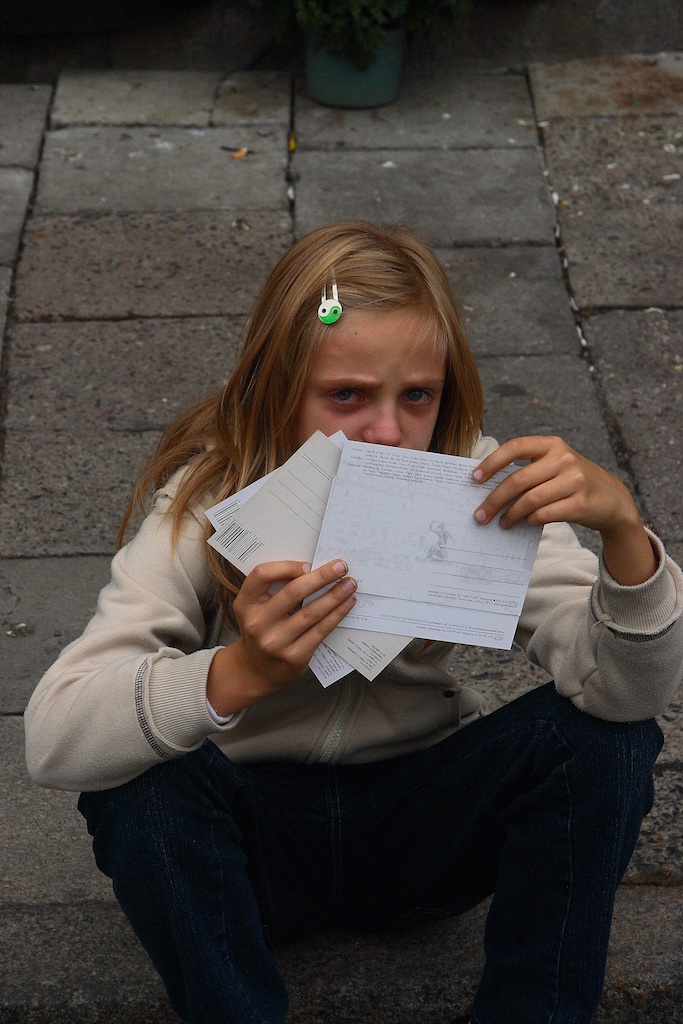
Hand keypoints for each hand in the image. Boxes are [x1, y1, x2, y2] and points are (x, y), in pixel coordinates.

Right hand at [207, 559, 355, 714]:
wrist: (256, 670)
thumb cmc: (262, 629)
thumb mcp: (256, 607)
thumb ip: (274, 588)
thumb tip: (314, 569)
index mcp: (245, 603)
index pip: (261, 575)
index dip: (286, 566)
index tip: (309, 564)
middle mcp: (257, 622)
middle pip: (293, 592)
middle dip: (322, 577)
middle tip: (341, 566)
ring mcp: (275, 641)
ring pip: (311, 612)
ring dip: (335, 595)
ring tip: (350, 584)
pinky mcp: (294, 656)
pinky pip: (320, 630)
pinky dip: (336, 615)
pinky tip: (347, 604)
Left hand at [472, 435, 656, 584]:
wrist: (612, 500)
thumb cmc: (571, 483)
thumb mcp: (554, 466)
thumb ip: (528, 470)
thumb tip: (488, 488)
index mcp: (552, 445)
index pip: (515, 447)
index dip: (492, 462)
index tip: (475, 478)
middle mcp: (564, 459)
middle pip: (518, 480)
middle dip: (494, 500)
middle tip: (480, 515)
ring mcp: (575, 480)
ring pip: (530, 500)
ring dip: (511, 515)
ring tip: (501, 523)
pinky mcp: (581, 503)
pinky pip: (545, 514)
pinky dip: (530, 521)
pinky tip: (524, 524)